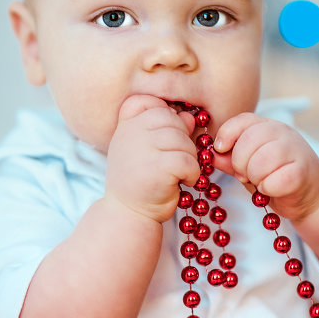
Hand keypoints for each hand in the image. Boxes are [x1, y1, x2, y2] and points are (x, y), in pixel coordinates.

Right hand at [105, 95, 199, 222]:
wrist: (129, 214)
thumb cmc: (141, 180)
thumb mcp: (148, 150)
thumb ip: (165, 128)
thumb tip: (189, 116)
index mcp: (125, 125)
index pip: (149, 102)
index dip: (164, 115)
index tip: (163, 139)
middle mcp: (130, 133)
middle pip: (172, 119)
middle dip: (182, 139)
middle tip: (176, 160)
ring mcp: (142, 149)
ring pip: (183, 140)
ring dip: (189, 158)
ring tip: (180, 173)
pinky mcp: (157, 167)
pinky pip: (188, 160)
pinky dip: (193, 173)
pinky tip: (185, 182)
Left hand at [213, 113, 318, 221]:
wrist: (312, 194)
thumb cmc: (276, 175)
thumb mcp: (249, 164)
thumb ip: (230, 158)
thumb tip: (209, 154)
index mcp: (267, 126)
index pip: (242, 120)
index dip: (227, 134)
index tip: (220, 149)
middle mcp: (282, 132)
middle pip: (247, 143)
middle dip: (240, 164)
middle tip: (246, 174)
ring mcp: (294, 150)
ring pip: (259, 163)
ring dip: (254, 178)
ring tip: (261, 181)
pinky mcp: (301, 172)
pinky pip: (272, 181)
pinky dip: (267, 189)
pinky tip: (272, 189)